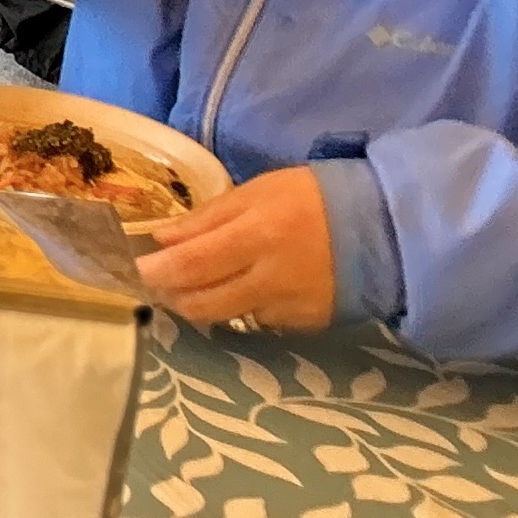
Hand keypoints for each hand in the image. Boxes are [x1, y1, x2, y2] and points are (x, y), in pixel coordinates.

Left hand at [132, 167, 334, 335]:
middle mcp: (270, 280)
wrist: (387, 229)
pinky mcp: (304, 325)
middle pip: (202, 303)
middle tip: (154, 282)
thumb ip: (207, 218)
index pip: (191, 265)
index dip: (156, 272)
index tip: (131, 270)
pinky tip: (242, 288)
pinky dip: (239, 307)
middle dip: (170, 295)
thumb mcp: (259, 191)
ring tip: (191, 285)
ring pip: (225, 317)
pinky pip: (257, 321)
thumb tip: (161, 240)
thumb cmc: (314, 199)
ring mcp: (288, 309)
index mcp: (257, 236)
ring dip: (199, 304)